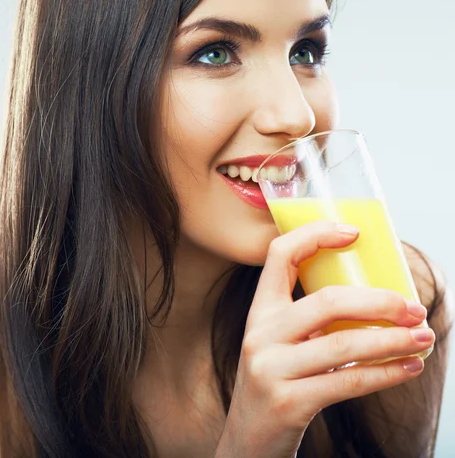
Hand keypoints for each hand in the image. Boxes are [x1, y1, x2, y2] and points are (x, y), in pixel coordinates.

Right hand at [214, 221, 433, 457]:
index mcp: (259, 311)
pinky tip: (408, 367)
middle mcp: (260, 333)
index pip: (279, 255)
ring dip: (392, 339)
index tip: (353, 233)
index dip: (314, 236)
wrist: (248, 441)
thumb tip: (373, 299)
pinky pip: (348, 381)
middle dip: (378, 301)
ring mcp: (271, 367)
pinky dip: (386, 373)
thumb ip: (309, 321)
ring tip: (423, 337)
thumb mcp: (280, 344)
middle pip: (325, 301)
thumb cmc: (276, 383)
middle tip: (413, 307)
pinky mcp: (288, 402)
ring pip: (343, 344)